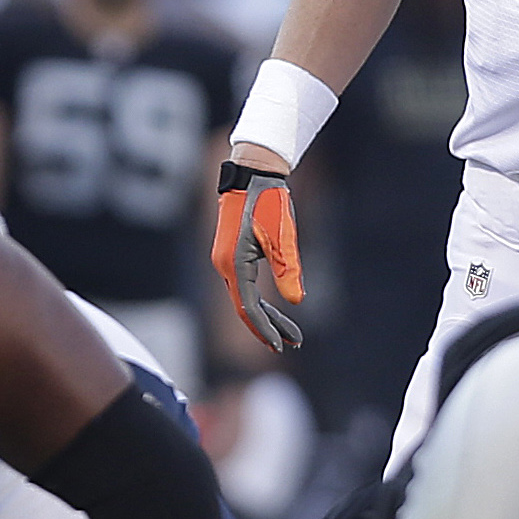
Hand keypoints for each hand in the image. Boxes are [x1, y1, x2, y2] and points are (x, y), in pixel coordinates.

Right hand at [211, 160, 303, 350]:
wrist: (253, 174)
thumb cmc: (269, 201)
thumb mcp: (283, 236)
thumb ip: (288, 269)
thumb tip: (296, 301)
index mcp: (233, 264)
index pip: (247, 308)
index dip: (265, 329)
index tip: (282, 345)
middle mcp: (223, 266)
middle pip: (245, 307)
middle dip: (270, 327)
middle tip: (294, 342)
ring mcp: (224, 261)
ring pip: (244, 298)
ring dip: (267, 316)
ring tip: (290, 332)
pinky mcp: (230, 255)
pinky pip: (243, 286)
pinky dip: (259, 300)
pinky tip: (276, 309)